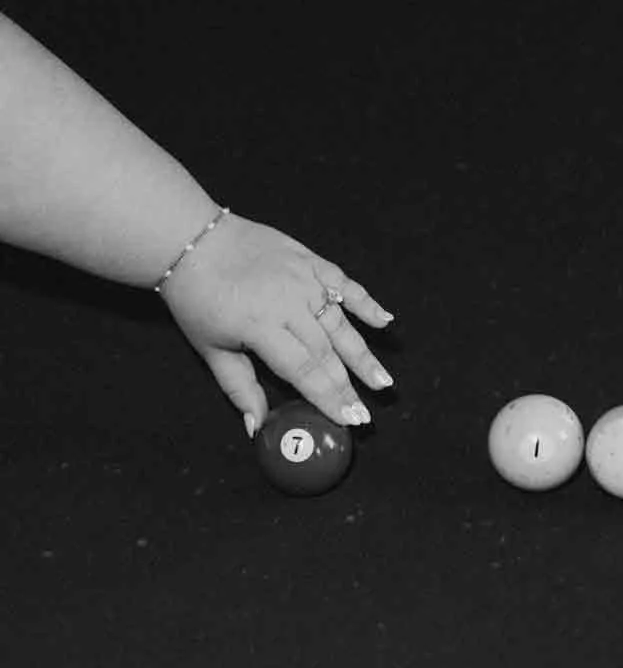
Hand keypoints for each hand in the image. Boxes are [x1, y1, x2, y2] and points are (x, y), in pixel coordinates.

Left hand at [159, 212, 394, 435]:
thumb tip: (257, 427)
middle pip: (326, 352)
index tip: (348, 419)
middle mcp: (287, 303)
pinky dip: (366, 302)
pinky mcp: (309, 261)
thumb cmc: (197, 299)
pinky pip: (344, 283)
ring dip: (363, 355)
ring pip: (340, 324)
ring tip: (383, 381)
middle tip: (366, 413)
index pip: (303, 370)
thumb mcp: (211, 348)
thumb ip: (239, 388)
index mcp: (260, 326)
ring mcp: (302, 280)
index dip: (328, 397)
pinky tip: (385, 321)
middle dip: (348, 386)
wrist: (192, 240)